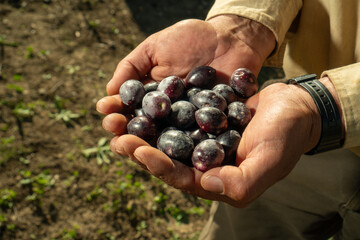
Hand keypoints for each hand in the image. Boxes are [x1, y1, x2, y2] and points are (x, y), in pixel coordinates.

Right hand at [97, 15, 274, 144]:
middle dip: (128, 135)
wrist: (229, 39)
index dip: (116, 111)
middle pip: (145, 133)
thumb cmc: (189, 40)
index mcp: (152, 101)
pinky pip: (202, 142)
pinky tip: (177, 152)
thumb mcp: (155, 48)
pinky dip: (190, 148)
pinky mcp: (215, 131)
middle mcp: (168, 118)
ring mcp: (190, 127)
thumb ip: (132, 67)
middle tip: (116, 134)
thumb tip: (109, 91)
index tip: (105, 109)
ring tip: (137, 150)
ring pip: (169, 144)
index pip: (129, 111)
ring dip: (152, 149)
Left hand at [105, 80, 325, 207]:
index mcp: (217, 179)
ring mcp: (202, 140)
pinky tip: (142, 101)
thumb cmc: (286, 136)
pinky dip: (159, 111)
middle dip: (141, 149)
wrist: (295, 106)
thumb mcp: (269, 160)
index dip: (158, 165)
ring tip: (120, 119)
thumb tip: (206, 184)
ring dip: (144, 130)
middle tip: (117, 136)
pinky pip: (176, 117)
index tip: (137, 150)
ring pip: (166, 138)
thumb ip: (242, 181)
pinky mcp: (202, 120)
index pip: (181, 177)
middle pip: (167, 159)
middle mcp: (205, 163)